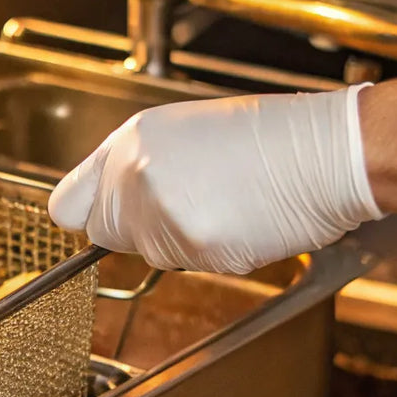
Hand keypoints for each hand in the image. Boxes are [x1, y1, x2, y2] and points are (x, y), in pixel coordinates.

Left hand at [48, 86, 380, 275]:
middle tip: (193, 201)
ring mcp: (161, 213)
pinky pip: (190, 265)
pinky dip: (214, 253)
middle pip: (109, 235)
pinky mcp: (192, 245)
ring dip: (181, 240)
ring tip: (226, 202)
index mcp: (130, 142)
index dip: (90, 214)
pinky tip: (243, 219)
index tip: (104, 218)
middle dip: (141, 229)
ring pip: (153, 254)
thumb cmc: (271, 139)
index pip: (69, 203)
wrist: (327, 153)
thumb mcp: (188, 131)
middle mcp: (135, 176)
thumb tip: (109, 202)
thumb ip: (138, 166)